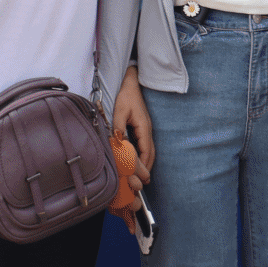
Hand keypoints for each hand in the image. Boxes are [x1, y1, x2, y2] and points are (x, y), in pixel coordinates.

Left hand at [112, 67, 154, 232]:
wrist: (131, 82)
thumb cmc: (126, 95)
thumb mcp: (120, 111)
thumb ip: (119, 127)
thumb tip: (118, 142)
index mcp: (144, 128)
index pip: (146, 152)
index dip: (144, 167)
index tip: (142, 180)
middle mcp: (147, 131)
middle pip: (149, 155)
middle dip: (146, 170)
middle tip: (142, 184)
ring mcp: (145, 130)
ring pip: (147, 151)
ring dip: (144, 164)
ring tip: (140, 178)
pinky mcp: (141, 128)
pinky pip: (143, 145)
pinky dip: (141, 156)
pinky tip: (135, 162)